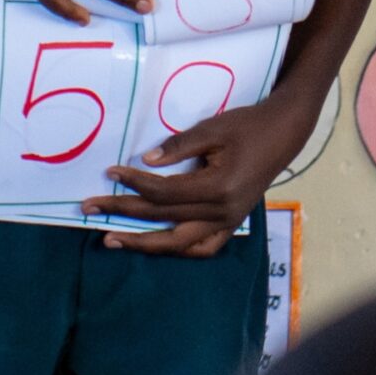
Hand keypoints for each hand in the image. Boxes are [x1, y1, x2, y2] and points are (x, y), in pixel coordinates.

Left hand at [85, 90, 316, 256]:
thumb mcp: (215, 128)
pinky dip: (177, 249)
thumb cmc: (249, 125)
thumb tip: (146, 161)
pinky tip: (157, 244)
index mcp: (218, 187)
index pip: (164, 193)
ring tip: (113, 239)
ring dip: (143, 243)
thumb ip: (180, 145)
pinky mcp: (232, 223)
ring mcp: (228, 222)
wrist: (285, 132)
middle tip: (90, 207)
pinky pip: (202, 247)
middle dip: (123, 212)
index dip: (134, 183)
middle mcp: (222, 212)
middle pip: (163, 218)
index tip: (110, 173)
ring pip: (178, 243)